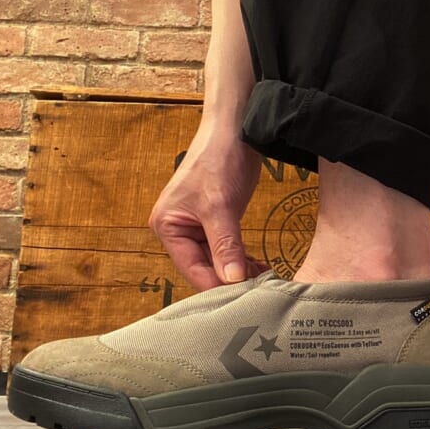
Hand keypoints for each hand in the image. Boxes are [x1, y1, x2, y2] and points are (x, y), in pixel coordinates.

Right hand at [150, 118, 267, 289]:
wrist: (233, 130)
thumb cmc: (219, 159)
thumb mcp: (221, 206)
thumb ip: (225, 245)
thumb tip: (232, 279)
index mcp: (167, 226)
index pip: (192, 268)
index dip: (217, 284)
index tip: (242, 299)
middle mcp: (176, 229)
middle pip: (203, 268)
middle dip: (229, 279)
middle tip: (258, 292)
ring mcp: (195, 226)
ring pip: (217, 261)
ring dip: (238, 271)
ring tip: (263, 281)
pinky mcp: (214, 221)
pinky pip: (226, 249)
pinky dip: (241, 259)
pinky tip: (259, 266)